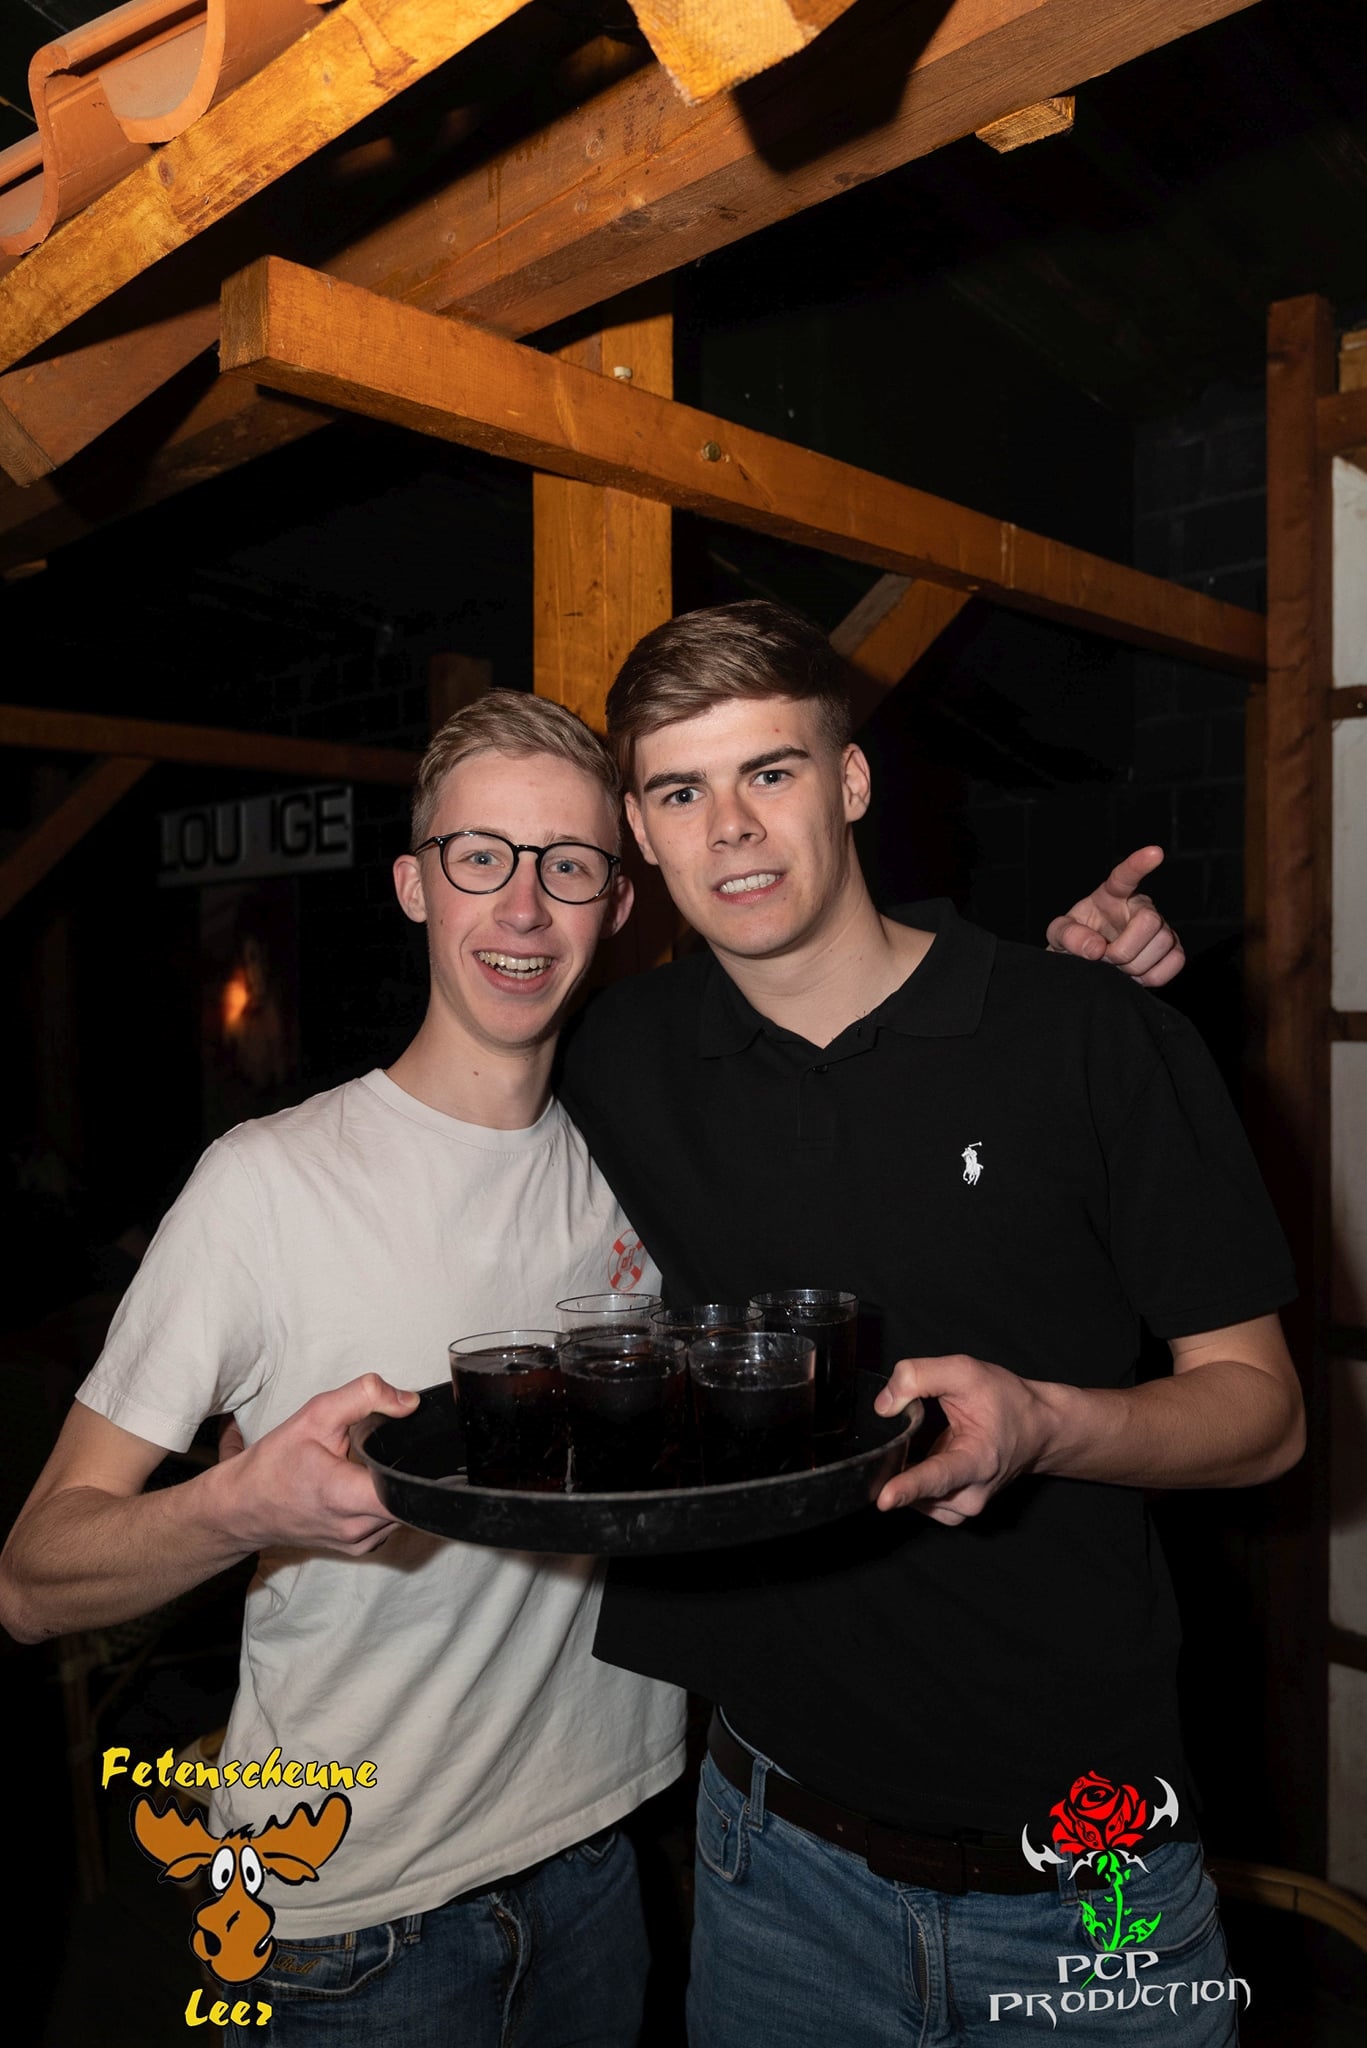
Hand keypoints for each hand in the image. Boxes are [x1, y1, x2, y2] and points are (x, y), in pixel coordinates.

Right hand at [209, 1375, 417, 1555]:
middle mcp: (356, 1528)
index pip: (407, 1488)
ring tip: (367, 1466)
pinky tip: (364, 1483)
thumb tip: (409, 1402)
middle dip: (403, 1467)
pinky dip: (384, 1500)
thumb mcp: (314, 1415)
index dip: (419, 1464)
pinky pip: (389, 1521)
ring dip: (394, 1485)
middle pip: (410, 1496)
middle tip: (383, 1448)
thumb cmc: (273, 1464)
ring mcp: (359, 1543)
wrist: (242, 1508)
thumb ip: (365, 1398)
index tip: (415, 1444)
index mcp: (344, 1496)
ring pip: (403, 1510)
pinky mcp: (359, 1548)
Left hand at [872, 1353, 1054, 1522]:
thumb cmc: (1007, 1401)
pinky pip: (918, 1499)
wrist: (1037, 1428)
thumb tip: (883, 1405)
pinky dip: (914, 1478)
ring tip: (935, 1440)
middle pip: (918, 1488)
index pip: (938, 1477)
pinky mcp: (953, 1511)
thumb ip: (919, 1377)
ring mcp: (962, 1508)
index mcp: (979, 1461)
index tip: (884, 1499)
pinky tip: (928, 1456)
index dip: (908, 1487)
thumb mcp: (964, 1372)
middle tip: (923, 1429)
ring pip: (913, 1495)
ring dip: (909, 1468)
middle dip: (902, 1460)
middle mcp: (972, 1494)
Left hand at [1045, 846, 1184, 987]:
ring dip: (1135, 967)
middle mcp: (1140, 906)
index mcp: (1111, 894)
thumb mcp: (1059, 935)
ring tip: (1117, 968)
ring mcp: (1161, 927)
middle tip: (1105, 959)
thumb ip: (1068, 936)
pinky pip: (1175, 962)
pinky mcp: (1173, 949)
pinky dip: (1153, 976)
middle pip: (1150, 921)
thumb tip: (1095, 948)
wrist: (1089, 965)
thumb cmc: (1076, 941)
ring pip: (1164, 943)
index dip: (1139, 864)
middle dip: (1124, 950)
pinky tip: (1136, 974)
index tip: (1154, 852)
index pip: (1125, 875)